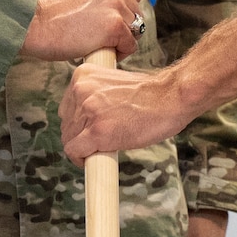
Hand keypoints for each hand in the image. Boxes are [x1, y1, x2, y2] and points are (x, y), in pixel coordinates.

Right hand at [21, 0, 142, 60]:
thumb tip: (120, 10)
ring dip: (120, 39)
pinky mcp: (115, 26)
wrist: (35, 24)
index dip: (122, 10)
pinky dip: (119, 53)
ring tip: (97, 42)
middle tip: (99, 34)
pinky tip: (99, 50)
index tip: (106, 21)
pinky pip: (130, 45)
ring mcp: (116, 5)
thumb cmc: (52, 13)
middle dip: (123, 25)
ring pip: (135, 29)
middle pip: (136, 11)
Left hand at [60, 63, 194, 160]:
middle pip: (66, 124)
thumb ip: (95, 95)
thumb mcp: (113, 84)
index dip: (78, 123)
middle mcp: (81, 90)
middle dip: (80, 136)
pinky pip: (75, 151)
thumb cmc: (150, 94)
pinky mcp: (97, 132)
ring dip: (83, 148)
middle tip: (100, 142)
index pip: (67, 106)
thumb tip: (85, 118)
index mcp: (83, 76)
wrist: (170, 97)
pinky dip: (81, 160)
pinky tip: (96, 158)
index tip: (89, 131)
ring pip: (69, 139)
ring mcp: (88, 111)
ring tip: (104, 148)